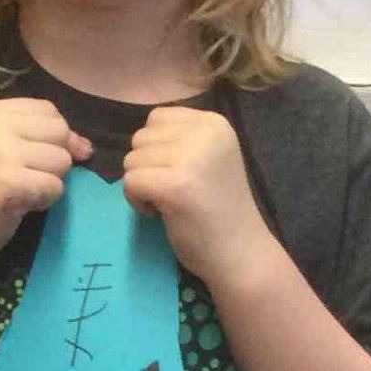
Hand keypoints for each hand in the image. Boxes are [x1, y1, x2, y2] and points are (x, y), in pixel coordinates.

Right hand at [0, 98, 92, 266]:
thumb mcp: (1, 152)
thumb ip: (40, 141)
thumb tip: (86, 146)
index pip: (47, 110)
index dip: (55, 137)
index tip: (38, 160)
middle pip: (59, 130)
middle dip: (54, 160)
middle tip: (27, 179)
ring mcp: (0, 151)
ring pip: (61, 159)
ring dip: (49, 182)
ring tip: (20, 192)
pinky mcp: (8, 180)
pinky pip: (54, 186)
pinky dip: (44, 201)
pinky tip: (20, 205)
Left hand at [122, 106, 268, 290]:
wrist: (240, 253)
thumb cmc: (219, 210)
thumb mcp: (207, 158)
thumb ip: (180, 140)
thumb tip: (139, 140)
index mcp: (214, 122)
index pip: (157, 117)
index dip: (156, 149)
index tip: (176, 174)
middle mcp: (205, 132)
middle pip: (141, 137)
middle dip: (146, 166)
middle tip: (170, 192)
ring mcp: (191, 157)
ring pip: (131, 159)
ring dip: (140, 184)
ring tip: (166, 203)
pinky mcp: (176, 185)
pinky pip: (130, 181)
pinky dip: (135, 201)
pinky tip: (157, 213)